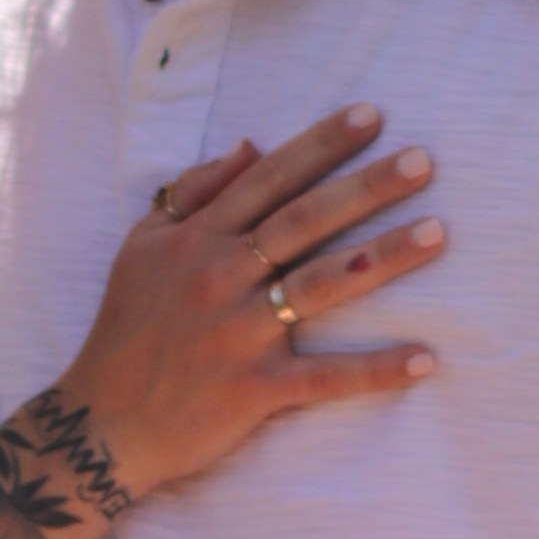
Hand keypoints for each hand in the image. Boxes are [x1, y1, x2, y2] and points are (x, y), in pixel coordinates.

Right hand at [56, 107, 445, 502]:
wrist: (101, 423)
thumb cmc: (127, 327)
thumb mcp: (143, 246)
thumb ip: (193, 193)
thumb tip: (251, 146)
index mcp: (197, 238)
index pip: (268, 179)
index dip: (320, 145)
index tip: (371, 115)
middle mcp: (220, 277)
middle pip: (303, 221)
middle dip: (365, 187)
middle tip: (423, 160)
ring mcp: (238, 335)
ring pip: (319, 286)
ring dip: (382, 259)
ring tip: (437, 233)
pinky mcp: (253, 391)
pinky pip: (322, 379)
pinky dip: (374, 371)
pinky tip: (425, 359)